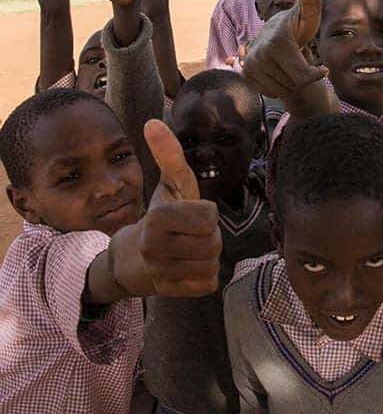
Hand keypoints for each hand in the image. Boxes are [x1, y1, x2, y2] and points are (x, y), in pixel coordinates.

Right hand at [137, 119, 220, 296]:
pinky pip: (209, 283)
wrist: (137, 257)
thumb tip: (153, 121)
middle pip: (213, 242)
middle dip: (209, 235)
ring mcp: (162, 273)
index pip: (209, 217)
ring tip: (190, 248)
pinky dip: (205, 275)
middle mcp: (154, 248)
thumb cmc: (164, 213)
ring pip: (212, 264)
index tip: (191, 213)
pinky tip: (188, 267)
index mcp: (157, 218)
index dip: (207, 214)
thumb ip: (169, 155)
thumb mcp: (172, 183)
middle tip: (192, 233)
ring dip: (209, 255)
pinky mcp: (172, 292)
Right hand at [242, 0, 325, 97]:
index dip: (316, 75)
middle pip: (293, 85)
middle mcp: (258, 56)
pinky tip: (279, 69)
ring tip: (290, 63)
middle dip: (302, 76)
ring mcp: (249, 67)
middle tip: (302, 60)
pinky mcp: (245, 75)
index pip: (304, 77)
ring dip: (291, 81)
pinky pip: (270, 92)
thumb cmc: (299, 24)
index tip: (321, 67)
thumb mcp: (310, 10)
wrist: (274, 35)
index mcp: (277, 42)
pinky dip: (279, 84)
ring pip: (282, 90)